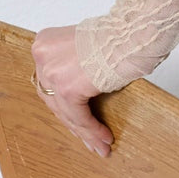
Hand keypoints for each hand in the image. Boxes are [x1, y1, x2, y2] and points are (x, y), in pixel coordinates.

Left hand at [31, 25, 113, 156]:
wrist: (134, 33)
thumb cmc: (121, 34)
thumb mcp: (86, 44)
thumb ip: (74, 62)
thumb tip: (79, 87)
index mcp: (46, 42)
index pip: (50, 82)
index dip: (64, 103)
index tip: (76, 117)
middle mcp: (43, 56)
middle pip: (54, 98)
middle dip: (73, 121)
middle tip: (89, 137)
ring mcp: (52, 73)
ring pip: (66, 111)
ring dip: (85, 131)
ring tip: (100, 144)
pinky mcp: (67, 89)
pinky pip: (78, 116)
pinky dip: (92, 129)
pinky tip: (104, 138)